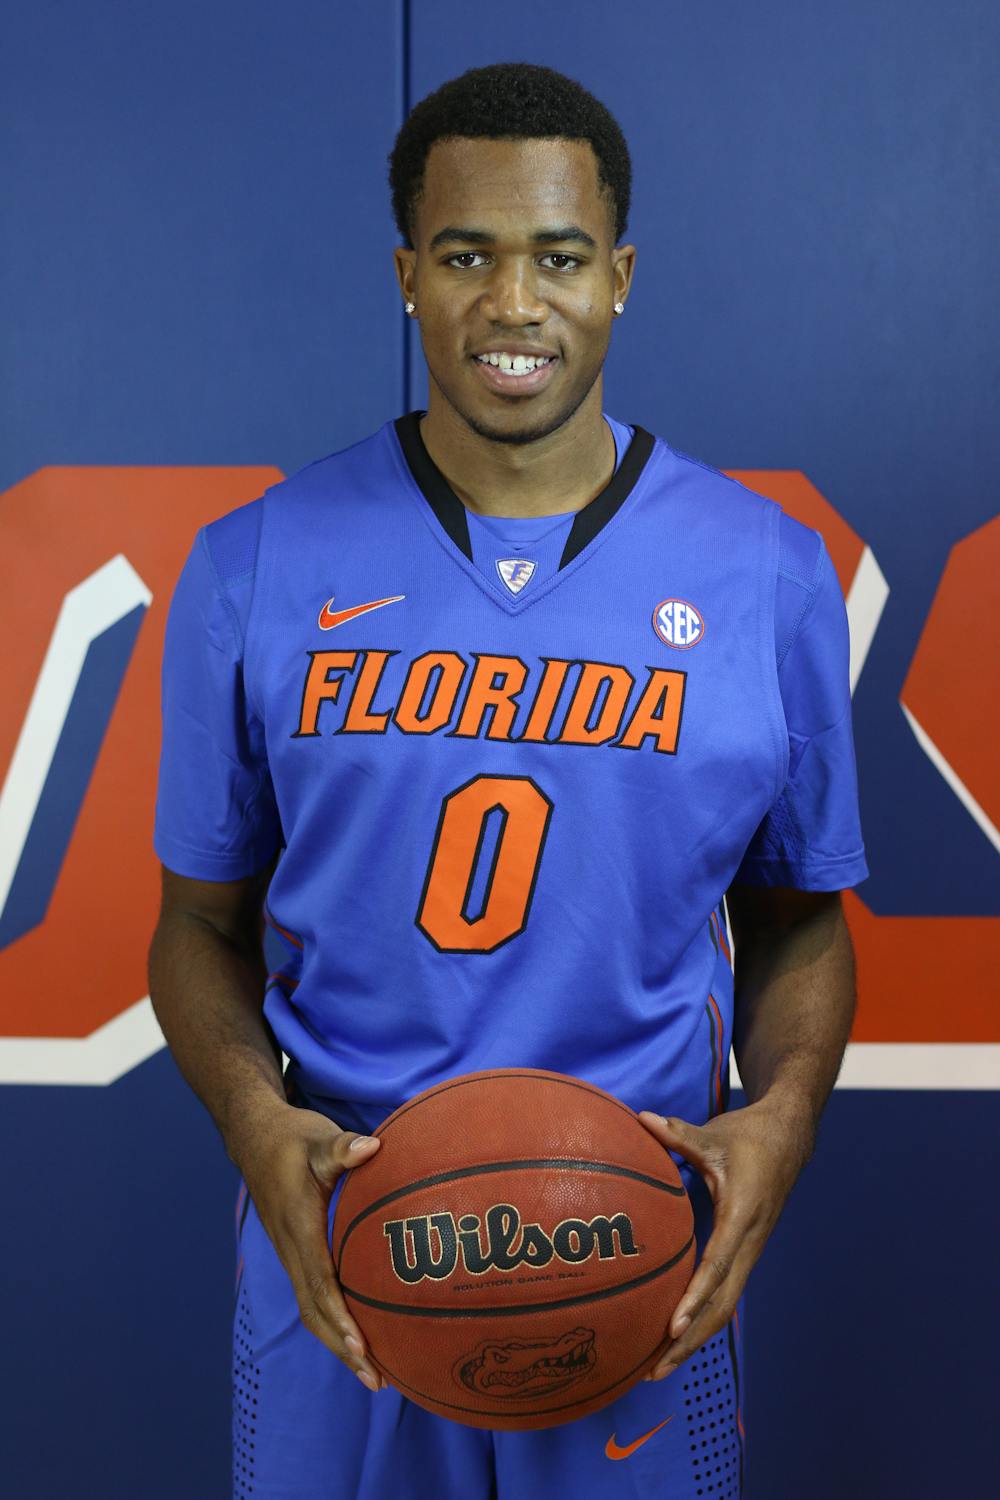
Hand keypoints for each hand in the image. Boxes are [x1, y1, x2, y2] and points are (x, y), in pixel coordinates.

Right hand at [234, 1099, 385, 1391]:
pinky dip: (334, 1319)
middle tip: (378, 1379)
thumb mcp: (317, 1139)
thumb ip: (342, 1148)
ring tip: (373, 1371)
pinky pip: (313, 1294)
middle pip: (315, 1311)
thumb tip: (372, 1147)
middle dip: (344, 1347)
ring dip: (339, 1340)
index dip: (341, 1318)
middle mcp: (291, 1248)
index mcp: (299, 1227)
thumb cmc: (291, 1138)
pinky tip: (358, 1331)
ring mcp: (290, 1251)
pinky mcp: (294, 1249)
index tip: (363, 1347)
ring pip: (312, 1308)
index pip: (320, 1283)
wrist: (254, 1135)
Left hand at [637, 1097, 811, 1378]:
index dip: (694, 1298)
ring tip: (658, 1366)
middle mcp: (749, 1242)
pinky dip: (701, 1317)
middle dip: (689, 1340)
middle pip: (721, 1305)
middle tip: (653, 1369)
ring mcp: (749, 1251)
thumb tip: (643, 1119)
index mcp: (742, 1216)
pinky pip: (724, 1293)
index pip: (717, 1265)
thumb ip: (679, 1134)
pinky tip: (676, 1334)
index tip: (671, 1326)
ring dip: (695, 1337)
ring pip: (724, 1306)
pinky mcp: (744, 1252)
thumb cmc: (750, 1136)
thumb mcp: (716, 1135)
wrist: (789, 1137)